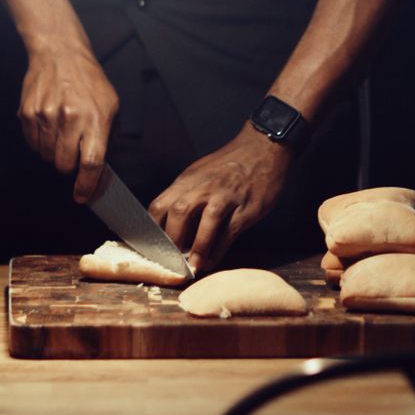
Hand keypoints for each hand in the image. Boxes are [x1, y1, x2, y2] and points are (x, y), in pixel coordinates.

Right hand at [18, 45, 119, 203]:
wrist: (59, 54)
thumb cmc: (88, 81)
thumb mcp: (111, 105)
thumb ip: (108, 136)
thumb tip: (101, 168)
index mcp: (95, 118)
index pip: (91, 162)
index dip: (87, 185)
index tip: (83, 196)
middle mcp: (70, 118)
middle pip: (65, 164)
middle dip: (69, 166)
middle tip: (73, 151)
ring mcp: (46, 116)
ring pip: (47, 156)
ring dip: (54, 152)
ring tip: (61, 131)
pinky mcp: (28, 113)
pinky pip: (32, 144)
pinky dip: (40, 142)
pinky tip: (48, 124)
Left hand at [149, 124, 292, 273]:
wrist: (262, 149)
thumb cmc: (228, 164)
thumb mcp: (199, 172)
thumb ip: (185, 194)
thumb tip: (169, 223)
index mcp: (188, 179)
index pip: (160, 204)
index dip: (152, 228)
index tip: (152, 246)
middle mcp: (205, 187)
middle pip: (180, 212)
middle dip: (173, 240)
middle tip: (172, 260)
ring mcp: (227, 196)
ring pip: (207, 222)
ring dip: (198, 247)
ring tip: (193, 266)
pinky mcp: (246, 208)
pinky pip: (230, 231)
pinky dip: (219, 250)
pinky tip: (212, 261)